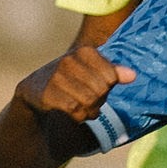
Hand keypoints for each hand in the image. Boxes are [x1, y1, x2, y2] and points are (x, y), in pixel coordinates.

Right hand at [18, 45, 132, 123]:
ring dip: (88, 111)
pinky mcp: (46, 94)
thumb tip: (133, 75)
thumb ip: (112, 72)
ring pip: (89, 101)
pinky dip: (77, 116)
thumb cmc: (70, 81)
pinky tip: (70, 112)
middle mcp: (69, 60)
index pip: (111, 76)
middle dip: (98, 101)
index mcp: (84, 51)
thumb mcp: (92, 72)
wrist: (34, 92)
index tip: (96, 86)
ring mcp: (56, 77)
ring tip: (81, 107)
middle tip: (88, 101)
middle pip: (101, 90)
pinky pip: (75, 110)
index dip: (107, 87)